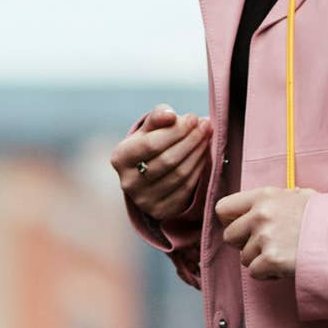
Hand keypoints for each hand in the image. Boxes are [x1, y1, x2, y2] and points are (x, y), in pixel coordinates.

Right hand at [114, 107, 210, 224]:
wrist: (148, 175)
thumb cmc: (150, 144)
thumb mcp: (149, 128)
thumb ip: (158, 116)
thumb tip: (170, 115)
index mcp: (120, 158)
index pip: (151, 144)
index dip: (176, 130)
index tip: (194, 118)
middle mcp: (128, 183)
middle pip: (167, 160)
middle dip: (190, 140)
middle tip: (206, 127)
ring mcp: (144, 200)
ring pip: (179, 174)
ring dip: (198, 154)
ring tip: (207, 138)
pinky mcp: (161, 211)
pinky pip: (186, 188)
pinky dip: (199, 170)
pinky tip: (204, 155)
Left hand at [215, 185, 311, 280]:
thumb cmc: (326, 217)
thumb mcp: (303, 197)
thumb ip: (283, 198)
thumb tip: (280, 199)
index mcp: (264, 196)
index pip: (223, 208)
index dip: (230, 221)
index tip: (242, 229)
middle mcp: (260, 215)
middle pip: (229, 237)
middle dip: (243, 245)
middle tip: (263, 247)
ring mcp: (265, 238)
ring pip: (244, 258)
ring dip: (259, 261)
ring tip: (281, 256)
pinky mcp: (271, 259)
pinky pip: (254, 273)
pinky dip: (267, 274)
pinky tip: (283, 268)